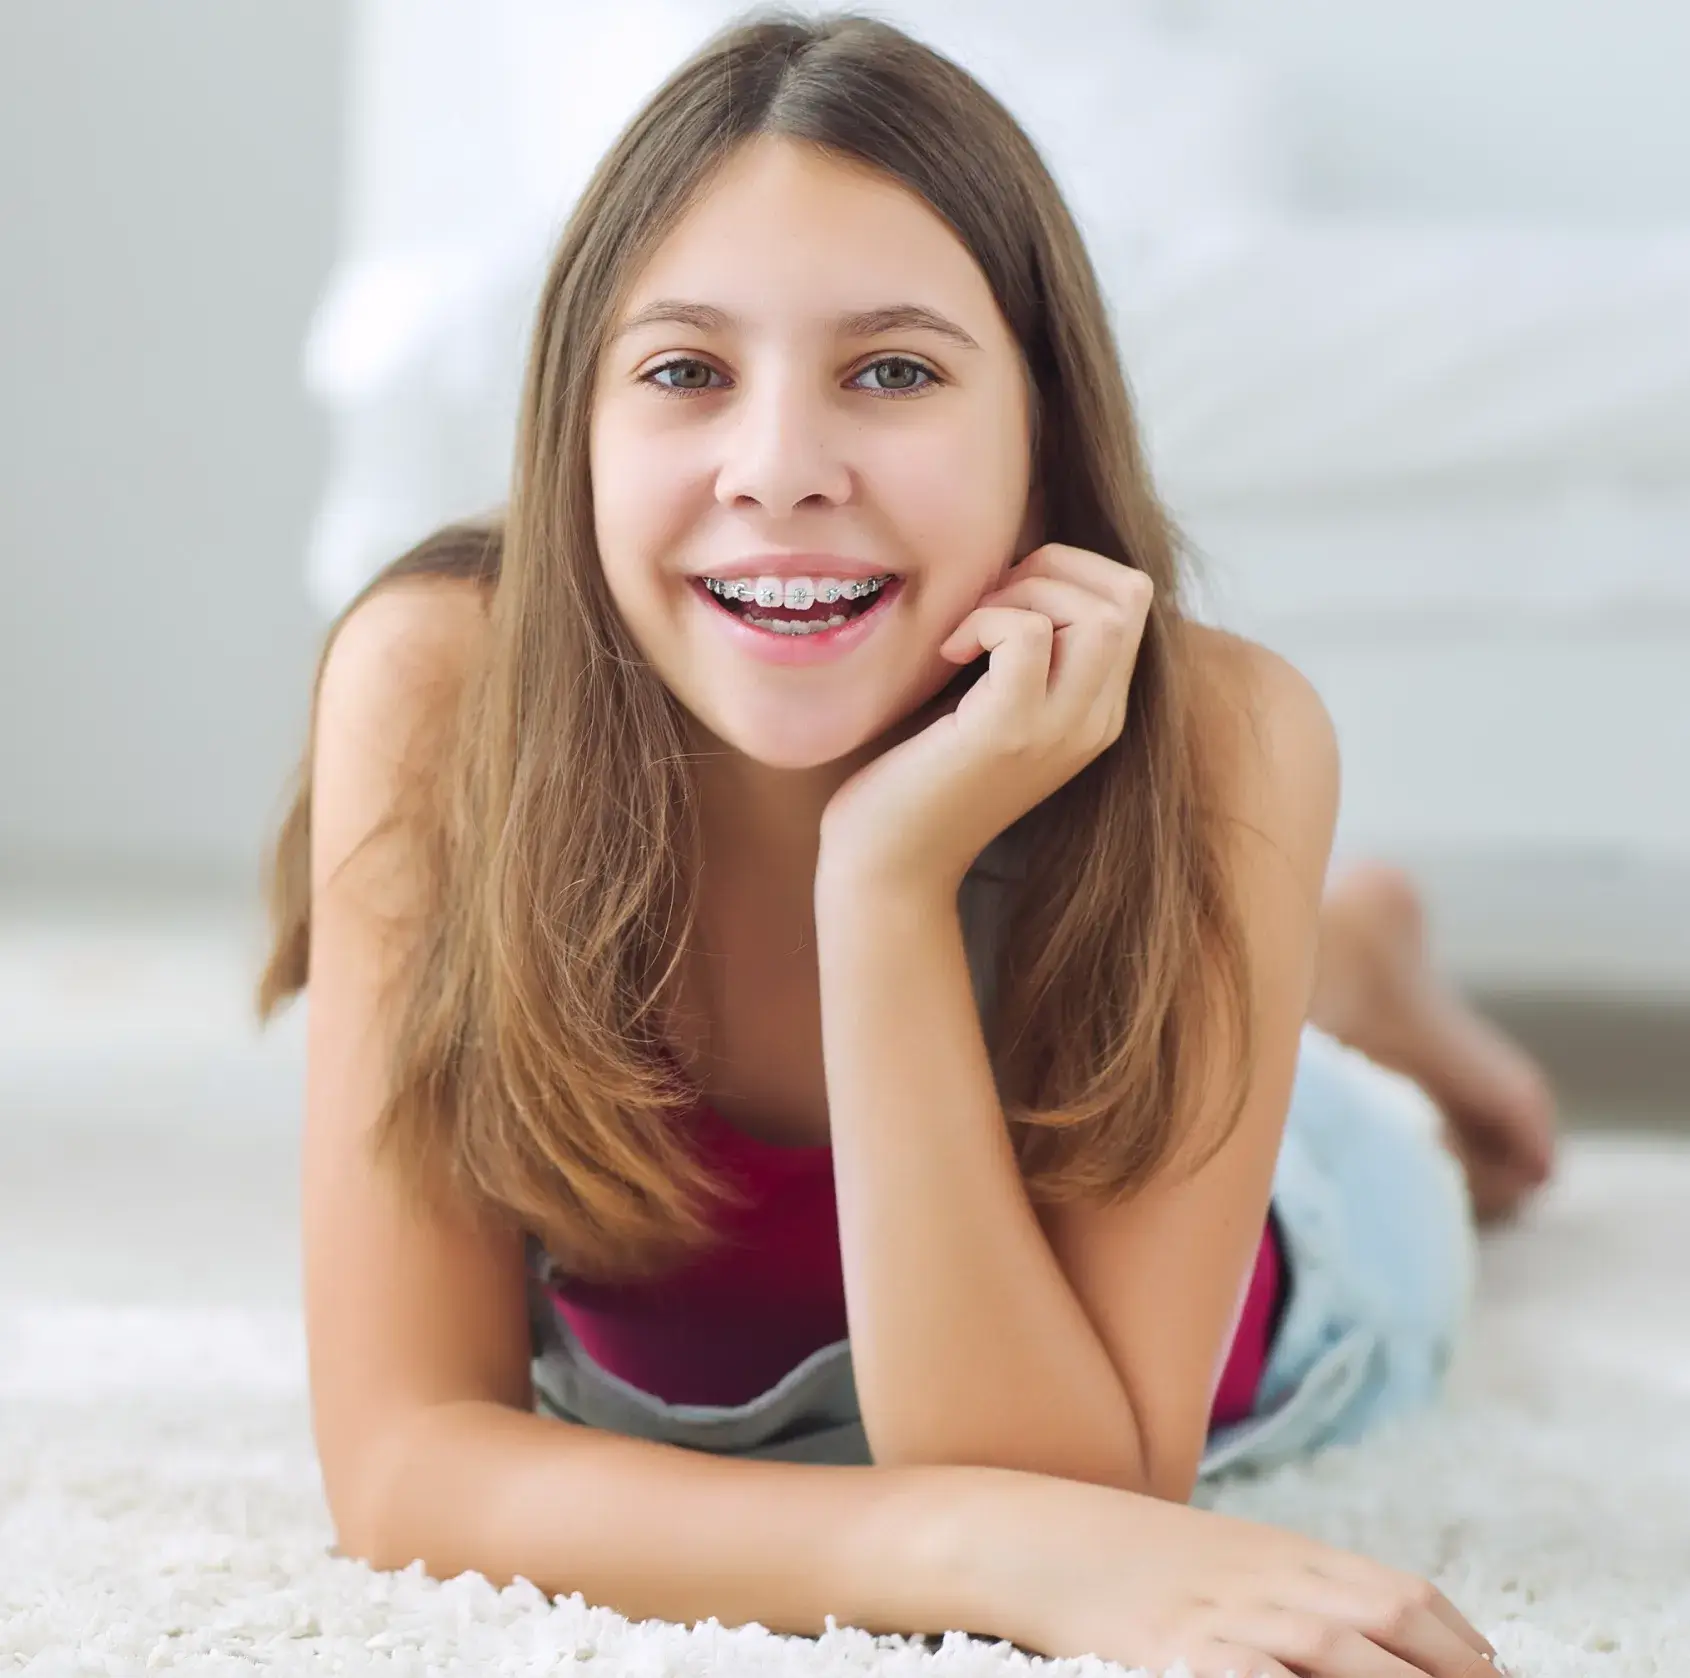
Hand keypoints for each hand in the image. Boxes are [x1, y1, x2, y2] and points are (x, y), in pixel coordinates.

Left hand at [816, 544, 1153, 893]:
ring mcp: (1059, 730)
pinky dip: (986, 620)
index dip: (1068, 572)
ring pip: (1099, 612)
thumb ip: (1026, 653)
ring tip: (970, 632)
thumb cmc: (924, 776)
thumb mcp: (991, 704)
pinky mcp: (1010, 733)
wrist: (890, 864)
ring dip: (1023, 592)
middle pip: (1130, 596)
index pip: (1132, 601)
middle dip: (1055, 568)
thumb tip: (1018, 569)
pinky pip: (1029, 634)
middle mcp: (1095, 723)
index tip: (1003, 598)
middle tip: (988, 604)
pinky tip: (950, 654)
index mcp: (1097, 712)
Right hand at [955, 1470, 1506, 1677]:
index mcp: (1286, 1554)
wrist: (1038, 1539)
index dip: (1465, 1648)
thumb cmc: (1132, 1556)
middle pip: (1391, 1633)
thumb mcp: (1226, 1558)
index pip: (1406, 1597)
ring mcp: (1228, 1622)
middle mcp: (1271, 1583)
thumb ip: (1296, 1590)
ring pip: (1343, 1663)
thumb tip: (1368, 1636)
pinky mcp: (1181, 1658)